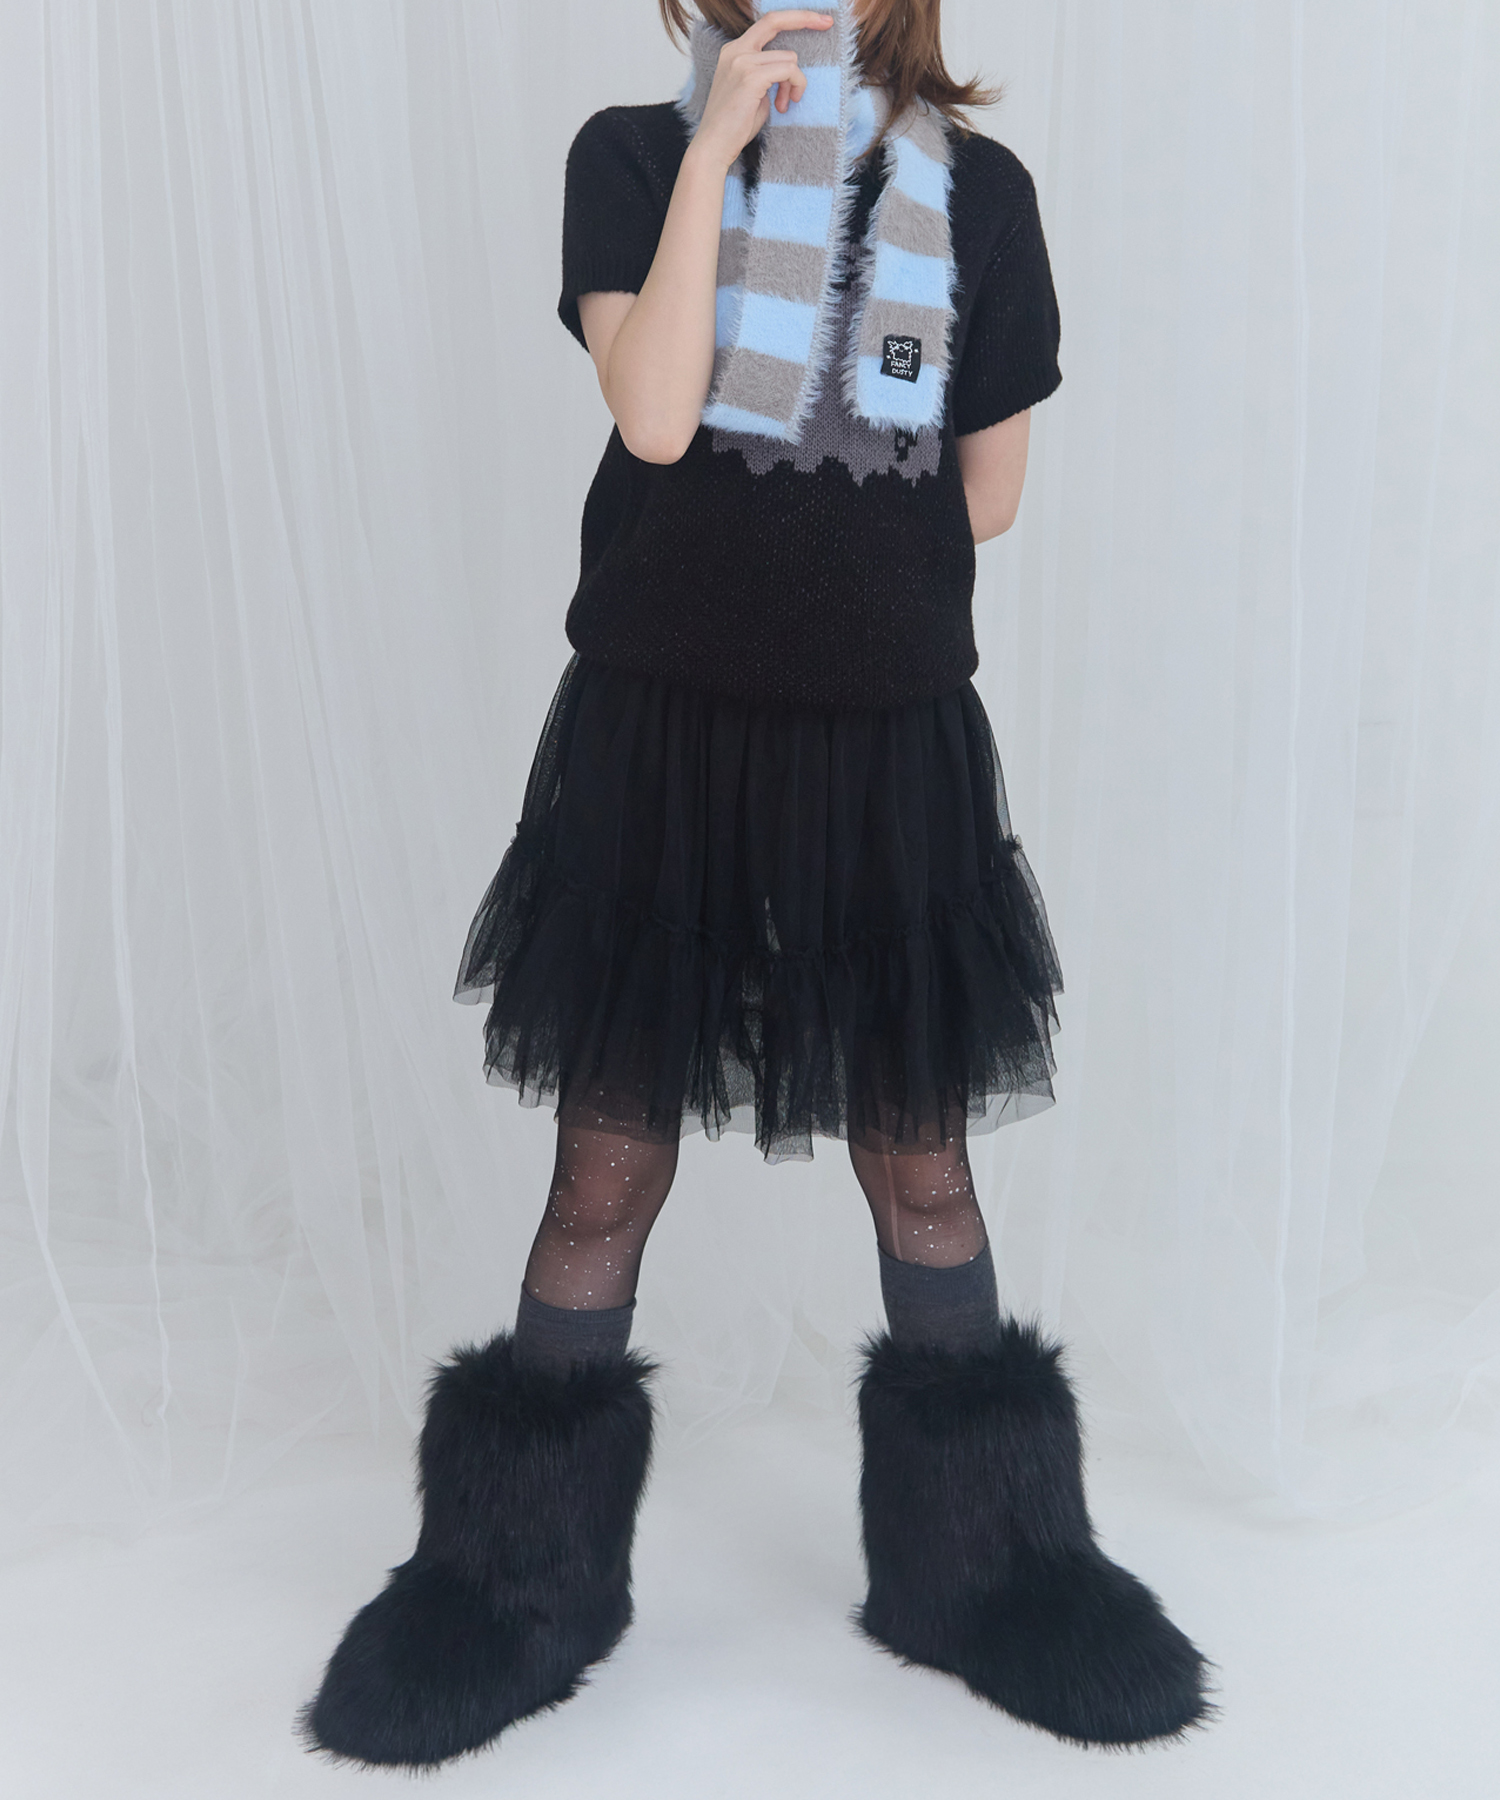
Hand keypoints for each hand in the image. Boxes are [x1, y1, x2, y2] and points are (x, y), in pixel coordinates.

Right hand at [690, 10, 834, 170]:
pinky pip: (789, 71)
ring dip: (794, 82)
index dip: (793, 17)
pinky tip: (784, 105)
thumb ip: (767, 73)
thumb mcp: (753, 91)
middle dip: (805, 18)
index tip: (818, 19)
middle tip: (827, 24)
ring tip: (784, 103)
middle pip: (776, 21)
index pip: (767, 23)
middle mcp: (736, 50)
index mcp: (734, 51)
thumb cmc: (734, 125)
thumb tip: (790, 68)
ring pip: (789, 58)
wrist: (713, 146)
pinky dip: (794, 86)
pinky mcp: (751, 77)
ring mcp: (742, 61)